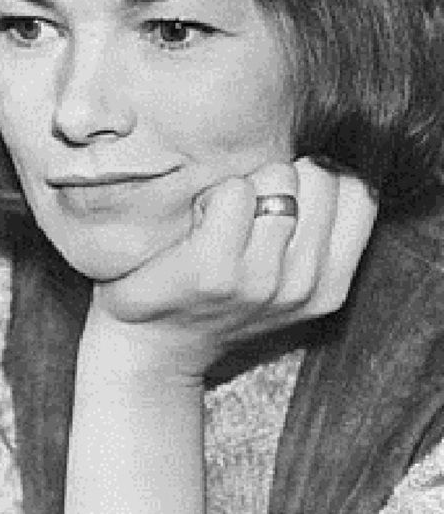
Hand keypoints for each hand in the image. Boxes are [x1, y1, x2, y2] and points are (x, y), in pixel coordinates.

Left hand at [84, 158, 377, 380]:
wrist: (152, 350)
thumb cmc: (217, 299)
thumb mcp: (285, 279)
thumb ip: (315, 231)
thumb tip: (322, 162)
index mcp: (329, 287)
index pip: (360, 194)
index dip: (322, 178)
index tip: (287, 196)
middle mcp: (303, 285)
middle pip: (318, 176)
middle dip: (281, 177)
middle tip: (247, 210)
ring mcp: (260, 280)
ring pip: (276, 179)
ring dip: (243, 185)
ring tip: (218, 220)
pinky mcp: (214, 270)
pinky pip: (232, 193)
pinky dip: (210, 196)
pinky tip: (195, 224)